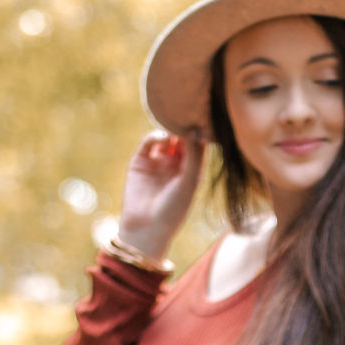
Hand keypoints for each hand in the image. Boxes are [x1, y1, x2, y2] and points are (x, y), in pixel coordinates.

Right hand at [117, 132, 202, 262]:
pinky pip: (149, 143)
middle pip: (181, 139)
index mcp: (191, 172)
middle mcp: (174, 166)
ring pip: (166, 138)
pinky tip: (162, 137)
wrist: (146, 227)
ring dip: (171, 130)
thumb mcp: (190, 182)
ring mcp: (157, 163)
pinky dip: (155, 136)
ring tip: (175, 128)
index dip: (200, 134)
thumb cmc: (174, 209)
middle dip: (185, 128)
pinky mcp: (139, 162)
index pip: (198, 146)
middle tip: (190, 117)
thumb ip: (194, 155)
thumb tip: (196, 130)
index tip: (205, 121)